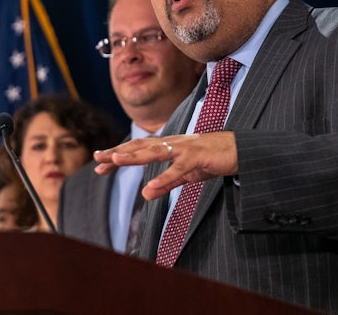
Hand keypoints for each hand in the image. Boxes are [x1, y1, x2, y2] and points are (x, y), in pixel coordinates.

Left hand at [93, 132, 237, 199]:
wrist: (240, 150)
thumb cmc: (213, 159)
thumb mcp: (186, 174)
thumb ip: (167, 183)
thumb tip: (146, 195)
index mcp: (168, 147)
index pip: (138, 149)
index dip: (119, 155)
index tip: (100, 164)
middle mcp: (172, 144)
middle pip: (140, 147)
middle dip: (118, 152)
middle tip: (97, 158)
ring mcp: (184, 149)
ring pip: (155, 152)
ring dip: (134, 157)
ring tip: (115, 161)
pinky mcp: (197, 158)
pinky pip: (178, 169)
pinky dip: (164, 178)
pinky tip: (150, 188)